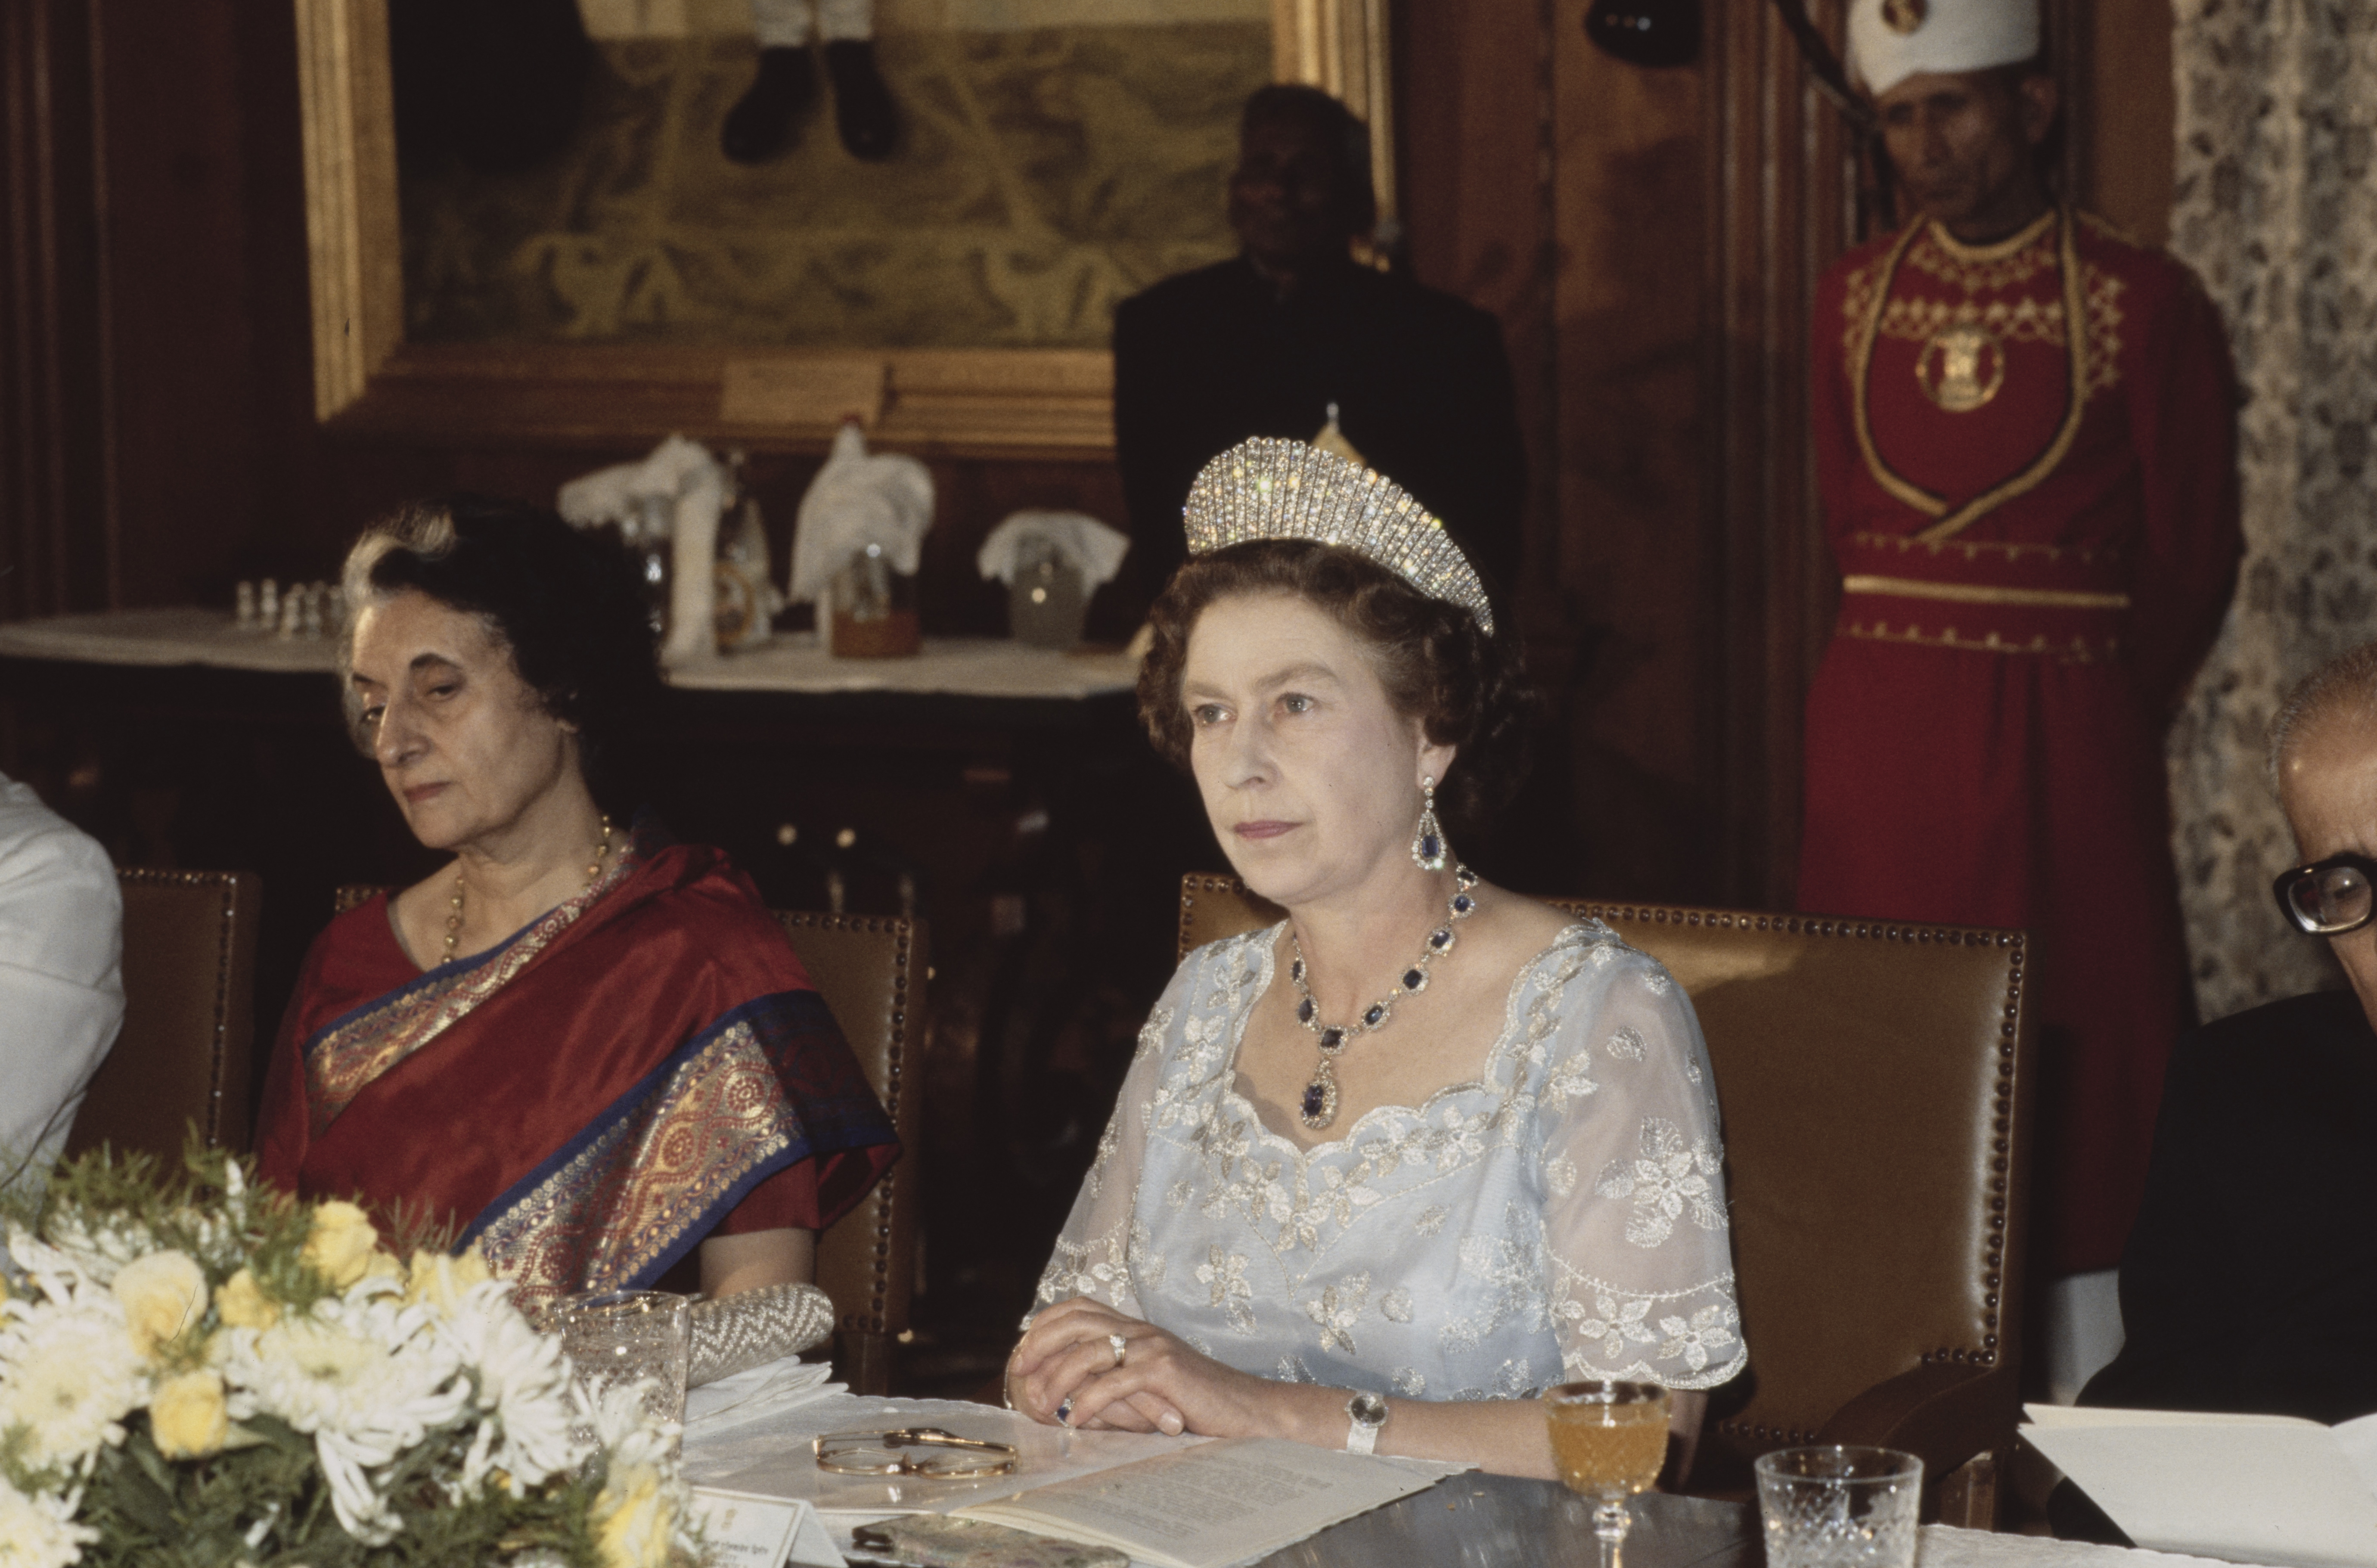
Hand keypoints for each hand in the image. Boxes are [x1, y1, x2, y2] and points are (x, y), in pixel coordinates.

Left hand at [1008, 1298, 1185, 1433]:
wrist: (1246, 1409)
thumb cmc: (1195, 1403)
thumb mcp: (1148, 1384)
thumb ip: (1114, 1377)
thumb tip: (1067, 1393)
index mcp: (1135, 1328)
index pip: (1079, 1308)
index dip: (1044, 1325)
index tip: (1021, 1352)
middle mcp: (1141, 1330)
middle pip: (1077, 1320)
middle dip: (1039, 1343)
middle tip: (1017, 1371)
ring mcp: (1152, 1347)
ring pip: (1090, 1351)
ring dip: (1058, 1379)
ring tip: (1041, 1406)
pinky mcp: (1164, 1372)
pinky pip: (1114, 1383)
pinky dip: (1089, 1402)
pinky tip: (1076, 1421)